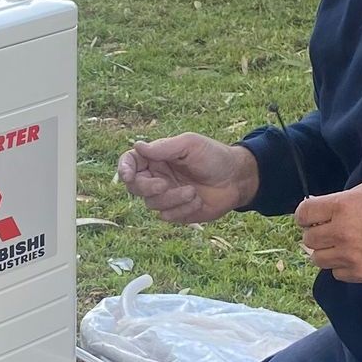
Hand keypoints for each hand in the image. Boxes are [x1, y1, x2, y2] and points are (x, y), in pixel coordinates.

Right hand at [116, 133, 259, 224]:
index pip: (130, 162)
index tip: (128, 175)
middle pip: (135, 187)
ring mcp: (166, 196)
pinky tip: (198, 201)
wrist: (237, 179)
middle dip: (148, 187)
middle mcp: (157, 176)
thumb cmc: (215, 157)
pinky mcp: (177, 212)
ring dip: (172, 199)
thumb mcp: (190, 145)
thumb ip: (164, 147)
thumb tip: (138, 146)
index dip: (124, 169)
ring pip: (151, 204)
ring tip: (193, 192)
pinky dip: (183, 210)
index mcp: (157, 158)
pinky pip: (167, 217)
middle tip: (165, 184)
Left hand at [293, 183, 361, 282]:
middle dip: (316, 235)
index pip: (304, 213)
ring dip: (326, 253)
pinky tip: (355, 258)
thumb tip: (319, 209)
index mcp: (342, 206)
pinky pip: (337, 274)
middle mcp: (342, 232)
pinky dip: (342, 267)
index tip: (309, 218)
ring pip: (319, 260)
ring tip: (340, 247)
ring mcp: (351, 256)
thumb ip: (340, 200)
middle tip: (328, 232)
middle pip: (309, 239)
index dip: (304, 216)